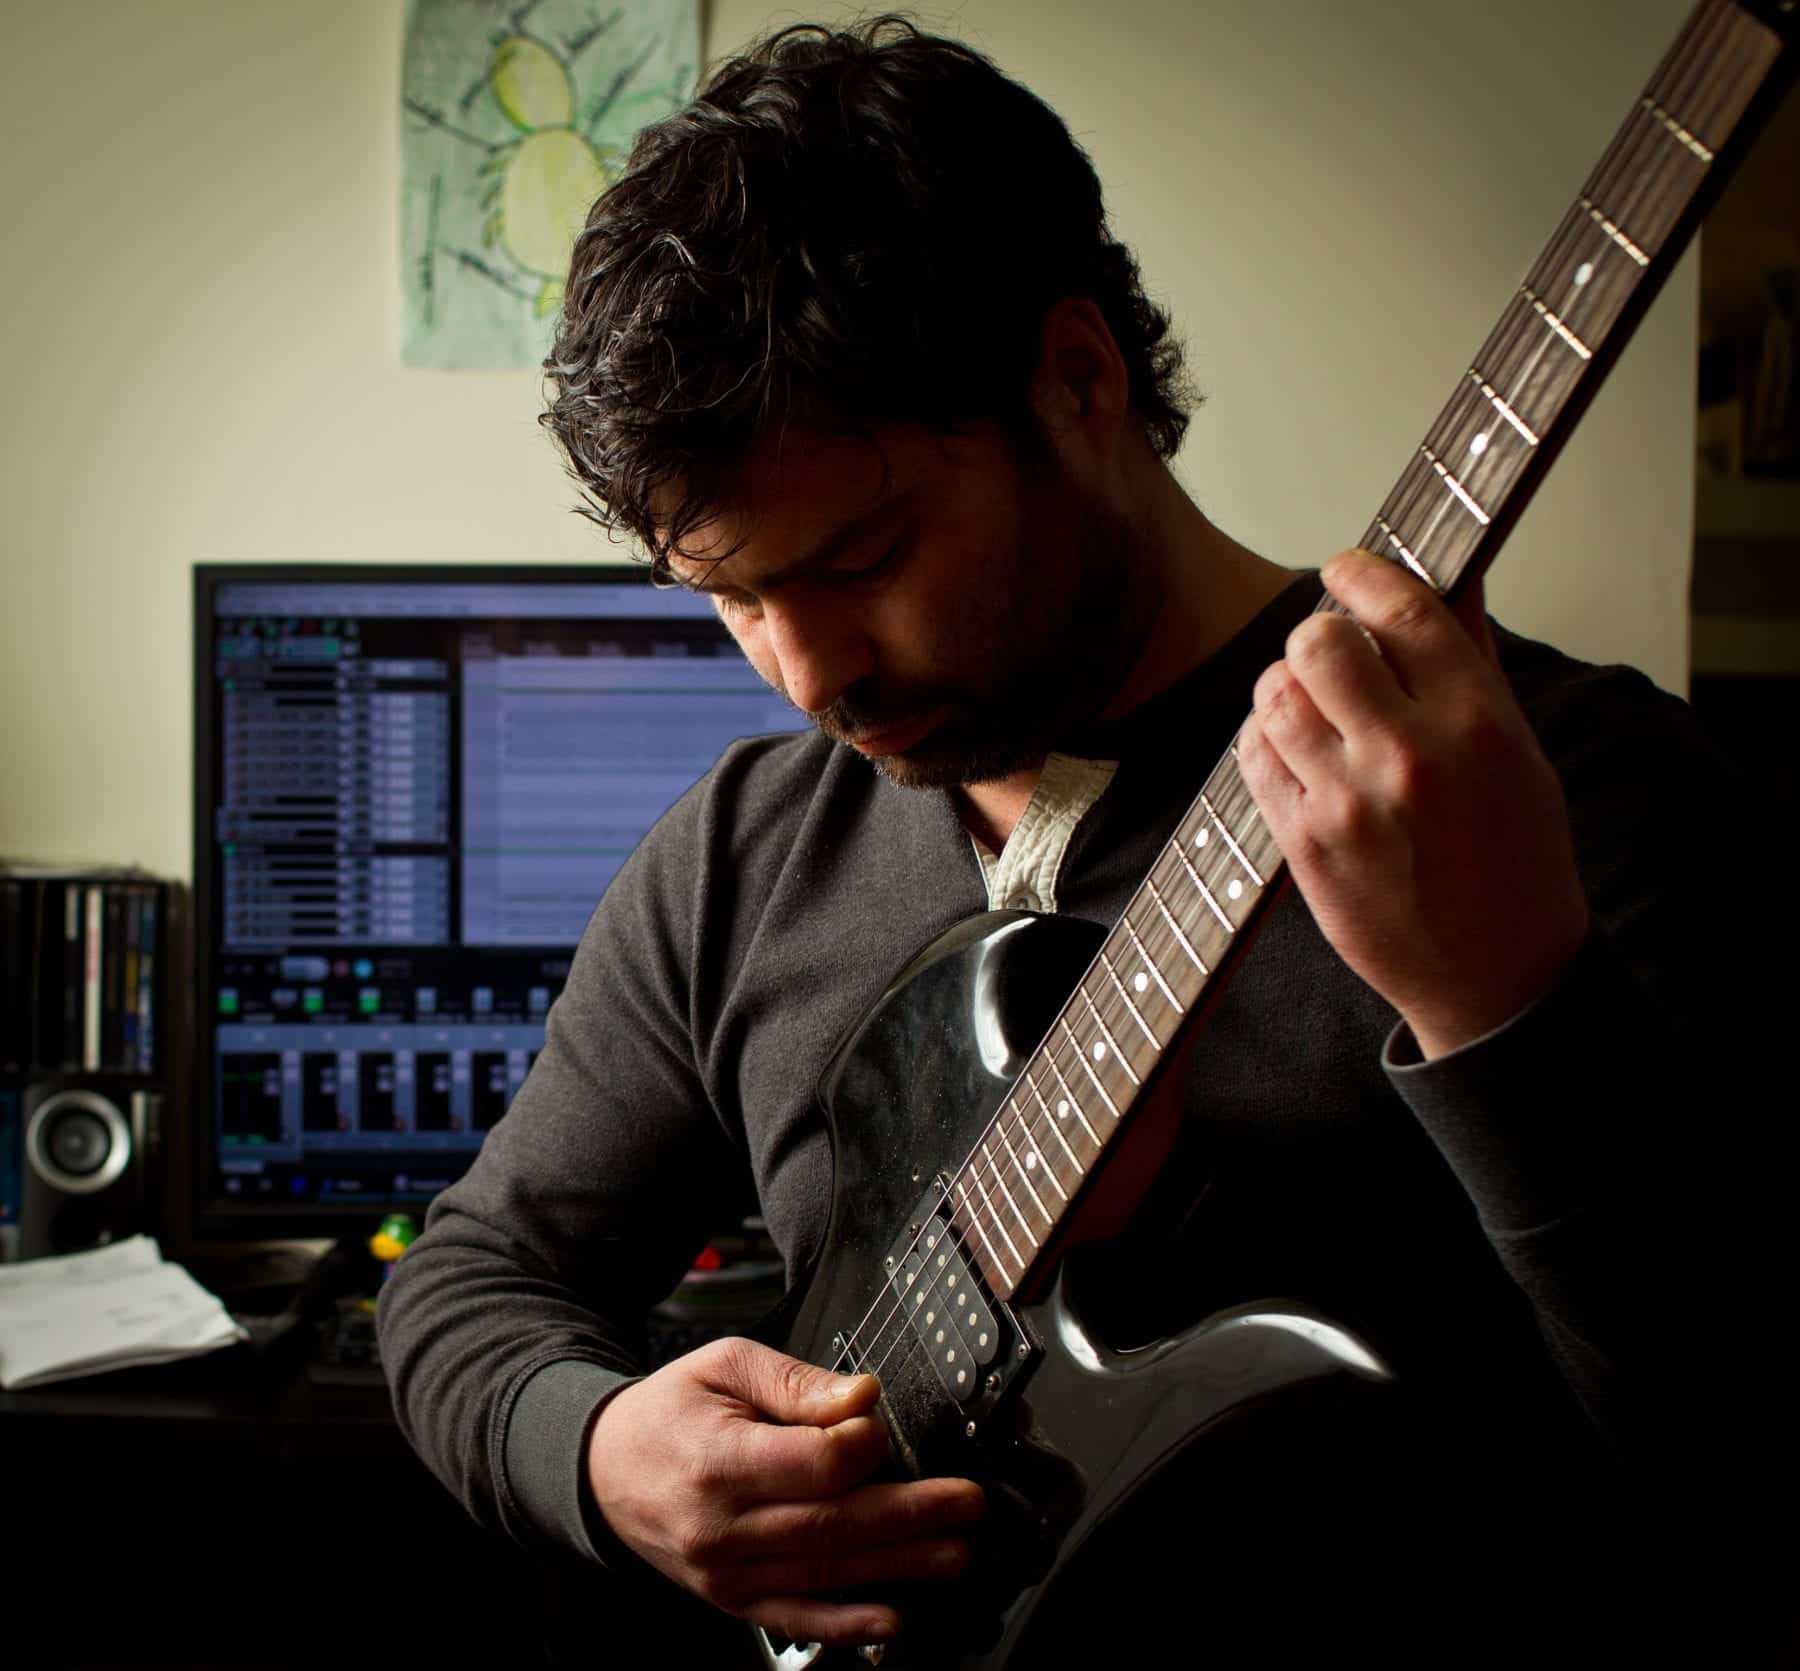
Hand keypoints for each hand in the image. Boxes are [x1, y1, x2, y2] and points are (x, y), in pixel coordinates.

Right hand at [585, 1336, 984, 1646]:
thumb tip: (864, 1398)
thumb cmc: (670, 1411)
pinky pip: (795, 1617)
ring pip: (826, 1571)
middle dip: (911, 1515)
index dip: (863, 1443)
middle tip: (966, 1504)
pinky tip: (891, 1618)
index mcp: (719, 1462)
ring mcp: (726, 1573)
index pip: (815, 1464)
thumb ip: (798, 1382)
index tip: (880, 1422)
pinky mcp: (732, 1599)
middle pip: (833, 1524)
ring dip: (899, 1565)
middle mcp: (722, 1528)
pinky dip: (846, 1624)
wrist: (605, 1469)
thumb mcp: (726, 1365)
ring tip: (955, 1552)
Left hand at [1236, 549, 1589, 1057]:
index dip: (1361, 574)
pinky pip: (1252, 757)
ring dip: (1284, 688)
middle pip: (1318, 643)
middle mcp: (1409, 756)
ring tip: (1311, 707)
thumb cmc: (1516, 859)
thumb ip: (1470, 660)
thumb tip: (1448, 576)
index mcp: (1476, 722)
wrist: (1497, 973)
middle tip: (1327, 653)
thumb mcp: (1517, 749)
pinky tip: (1292, 751)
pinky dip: (1263, 741)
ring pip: (1275, 696)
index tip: (1345, 568)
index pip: (1403, 609)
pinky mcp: (1305, 844)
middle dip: (1315, 635)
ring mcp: (1349, 803)